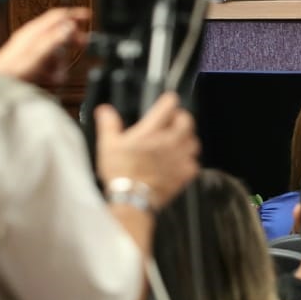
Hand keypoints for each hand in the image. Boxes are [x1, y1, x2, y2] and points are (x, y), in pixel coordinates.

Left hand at [0, 7, 89, 85]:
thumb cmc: (12, 71)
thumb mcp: (37, 54)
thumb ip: (54, 39)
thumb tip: (69, 27)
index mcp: (34, 32)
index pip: (58, 16)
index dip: (74, 14)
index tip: (88, 16)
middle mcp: (32, 37)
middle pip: (59, 31)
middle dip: (72, 40)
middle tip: (83, 44)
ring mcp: (32, 48)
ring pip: (56, 48)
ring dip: (61, 60)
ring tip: (58, 73)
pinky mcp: (31, 59)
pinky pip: (49, 59)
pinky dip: (54, 67)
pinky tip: (51, 76)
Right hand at [94, 92, 199, 207]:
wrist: (131, 198)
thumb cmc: (120, 172)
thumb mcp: (108, 145)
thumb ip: (109, 125)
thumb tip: (105, 110)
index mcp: (150, 132)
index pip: (167, 107)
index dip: (170, 101)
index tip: (169, 101)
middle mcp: (169, 142)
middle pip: (187, 121)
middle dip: (182, 118)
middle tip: (175, 121)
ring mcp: (179, 158)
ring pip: (194, 141)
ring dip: (188, 139)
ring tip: (179, 141)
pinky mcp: (184, 174)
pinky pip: (194, 163)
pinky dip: (190, 161)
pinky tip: (180, 163)